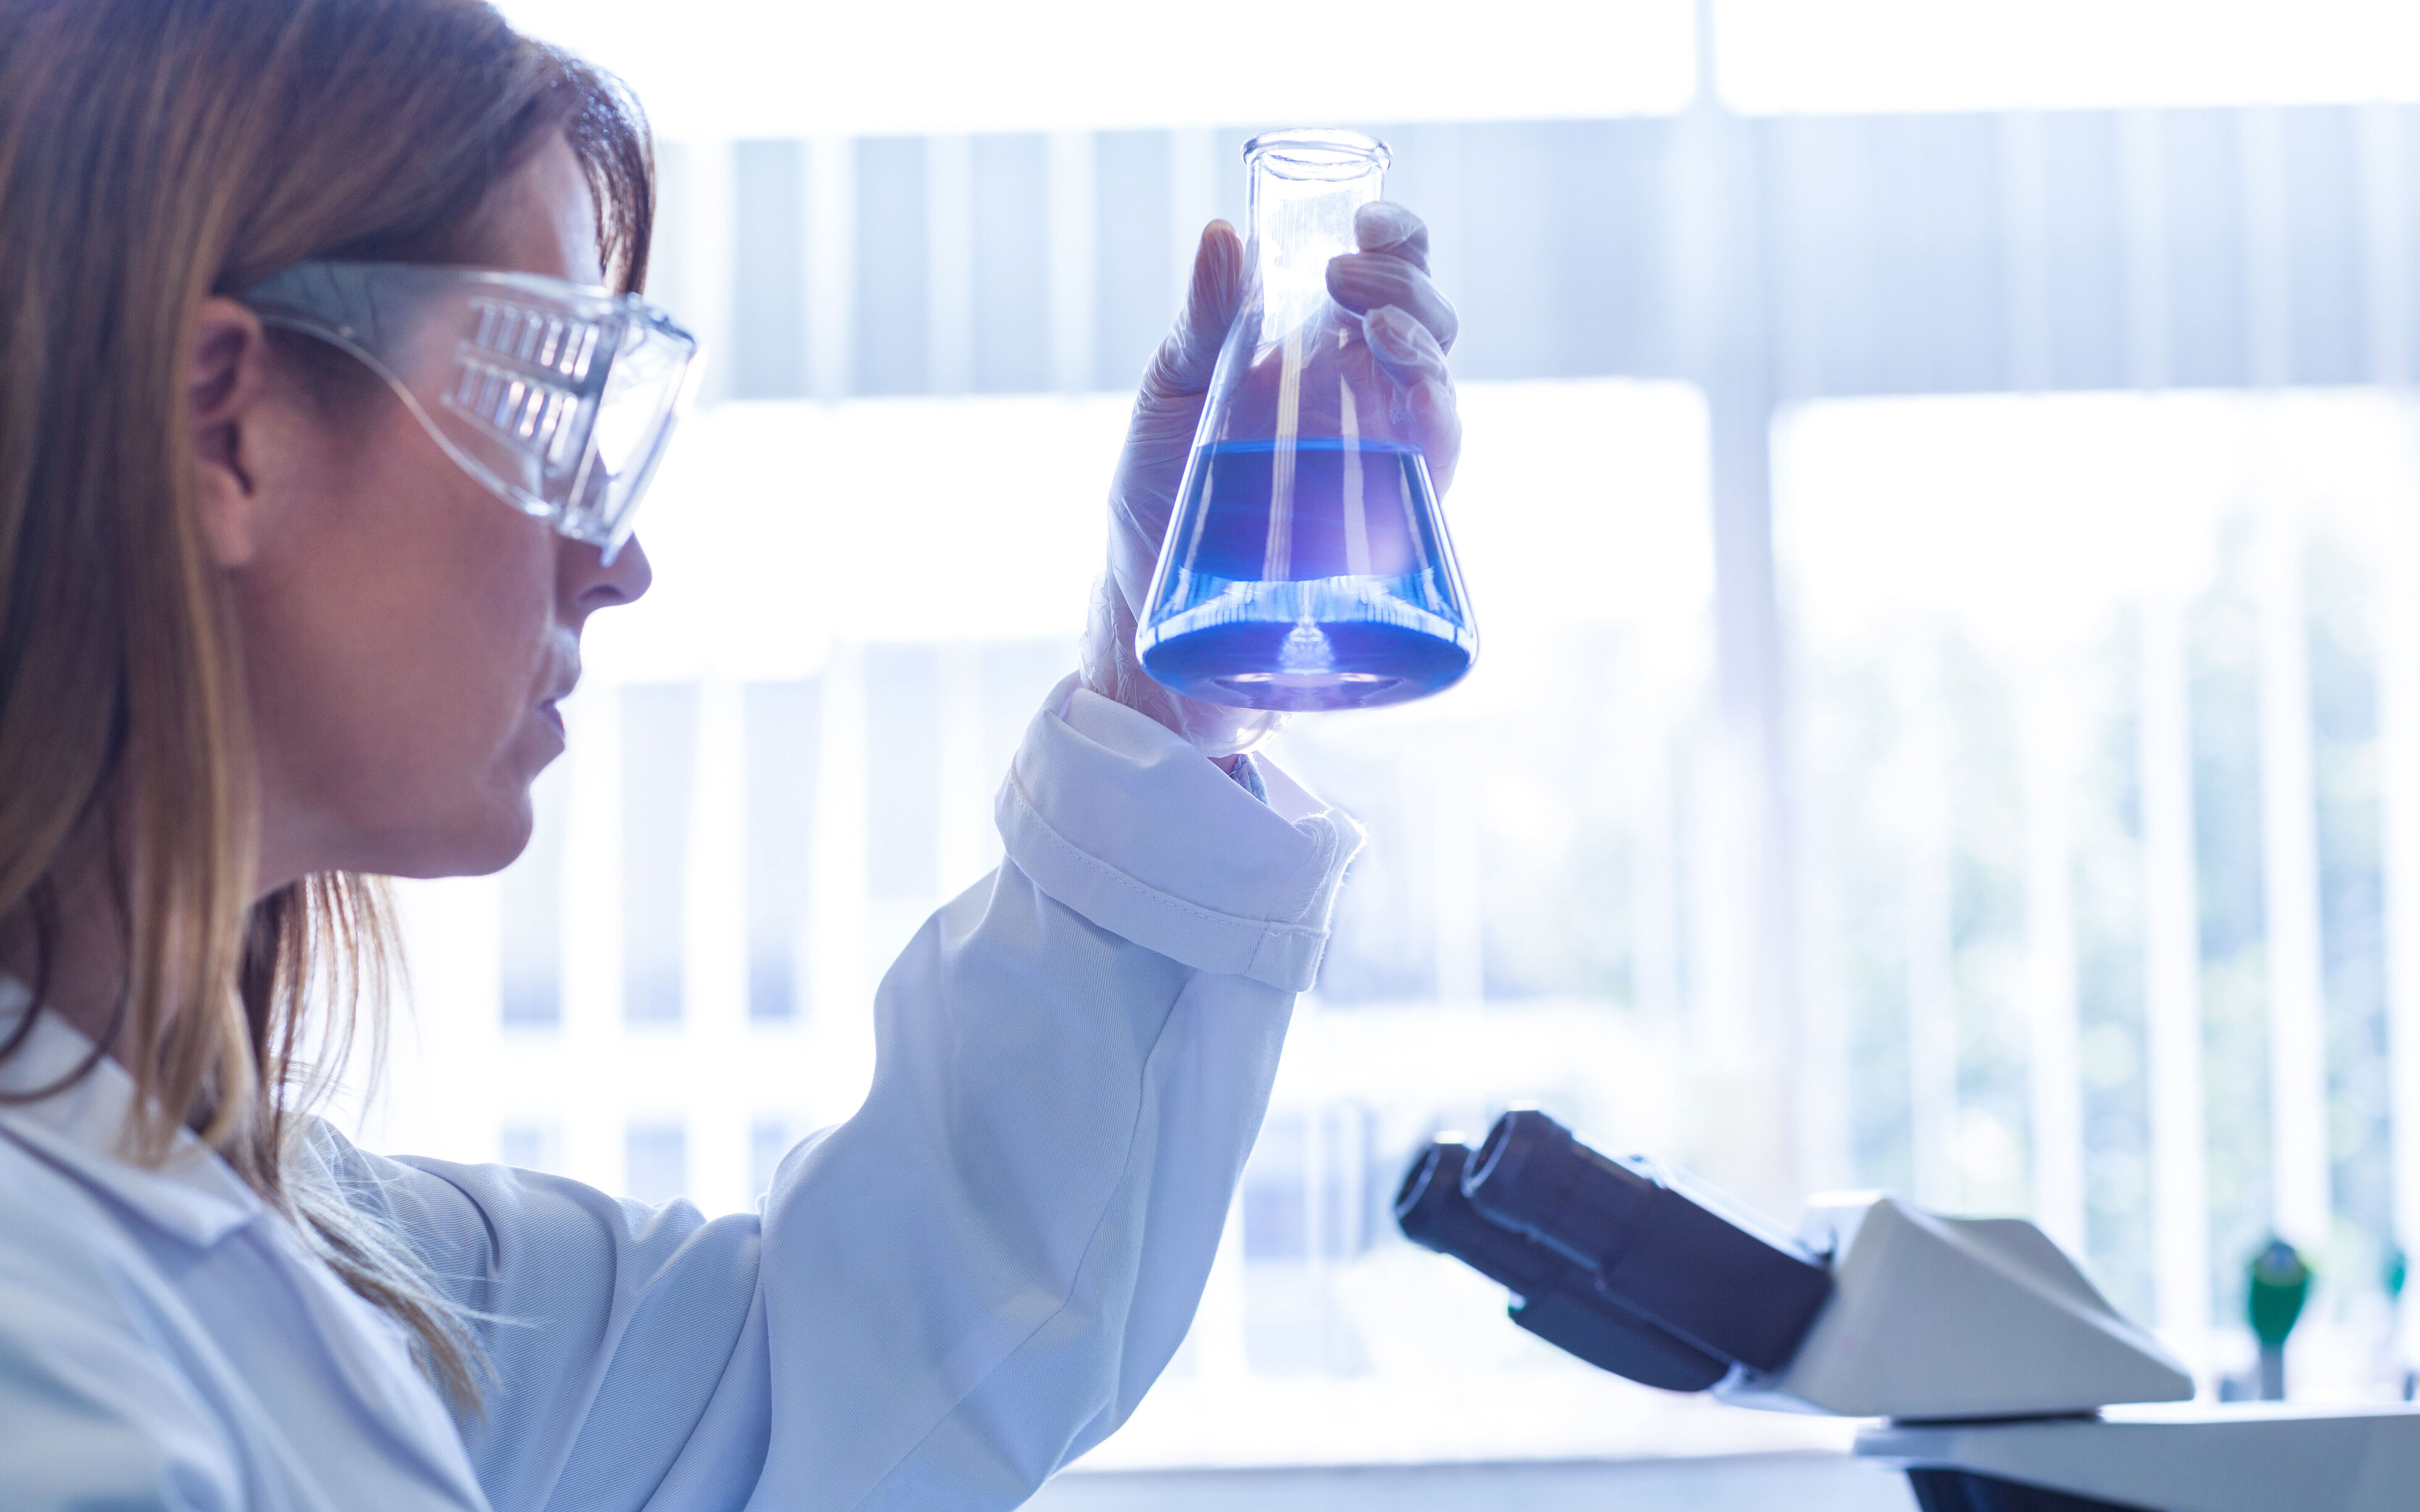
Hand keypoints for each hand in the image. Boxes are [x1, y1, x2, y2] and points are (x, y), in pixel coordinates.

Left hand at [1082, 202, 1461, 757]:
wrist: (1151, 616)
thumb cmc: (1154, 505)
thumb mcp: (1164, 403)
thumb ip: (1197, 326)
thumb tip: (1220, 233)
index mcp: (1314, 357)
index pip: (1379, 279)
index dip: (1395, 238)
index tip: (1364, 218)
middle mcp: (1361, 401)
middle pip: (1422, 317)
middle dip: (1405, 277)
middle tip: (1348, 272)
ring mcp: (1382, 459)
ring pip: (1439, 378)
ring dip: (1424, 335)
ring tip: (1373, 322)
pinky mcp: (1394, 521)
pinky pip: (1439, 458)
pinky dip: (1438, 413)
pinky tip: (1413, 390)